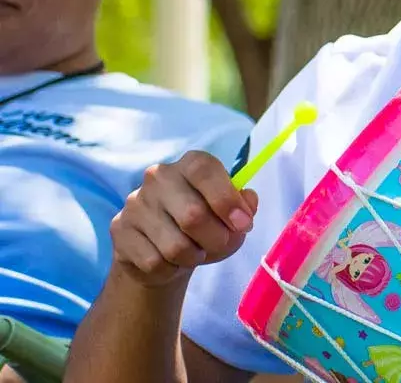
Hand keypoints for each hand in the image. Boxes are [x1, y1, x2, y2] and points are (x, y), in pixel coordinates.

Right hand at [108, 151, 257, 287]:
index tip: (243, 223)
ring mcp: (135, 203)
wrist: (161, 254)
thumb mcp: (230, 217)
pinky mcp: (120, 230)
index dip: (226, 199)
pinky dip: (171, 269)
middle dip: (216, 239)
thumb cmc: (204, 229)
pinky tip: (171, 261)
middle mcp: (158, 177)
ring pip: (175, 246)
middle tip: (221, 244)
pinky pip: (155, 262)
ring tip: (195, 252)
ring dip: (194, 257)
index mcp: (189, 164)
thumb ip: (244, 207)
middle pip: (193, 215)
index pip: (204, 170)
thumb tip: (247, 202)